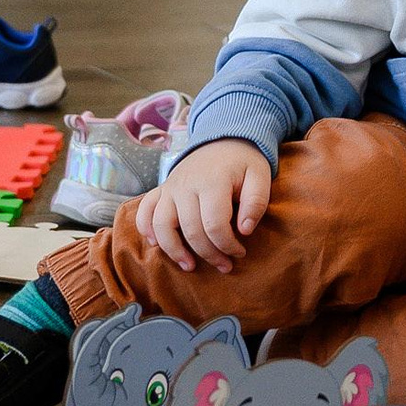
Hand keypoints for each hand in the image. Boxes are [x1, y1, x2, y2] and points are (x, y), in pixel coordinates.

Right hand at [132, 140, 269, 273]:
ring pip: (161, 225)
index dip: (227, 245)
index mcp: (212, 182)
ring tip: (190, 266)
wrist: (223, 139)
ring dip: (173, 251)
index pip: (215, 225)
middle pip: (191, 230)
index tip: (240, 253)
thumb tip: (245, 230)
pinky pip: (144, 212)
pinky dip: (145, 229)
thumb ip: (256, 202)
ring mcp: (170, 188)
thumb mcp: (261, 176)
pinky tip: (157, 245)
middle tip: (225, 266)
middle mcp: (185, 186)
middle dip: (209, 254)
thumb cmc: (244, 163)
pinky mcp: (161, 190)